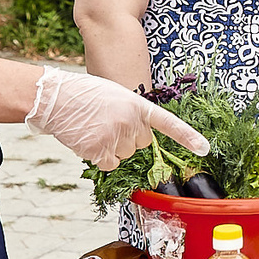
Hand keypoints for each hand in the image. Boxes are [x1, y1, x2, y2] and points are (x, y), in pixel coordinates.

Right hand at [23, 65, 211, 168]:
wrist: (53, 97)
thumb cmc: (84, 94)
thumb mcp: (116, 95)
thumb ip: (132, 113)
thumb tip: (139, 137)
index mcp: (137, 105)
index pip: (168, 122)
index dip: (187, 136)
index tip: (204, 149)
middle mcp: (130, 121)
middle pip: (142, 144)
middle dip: (129, 137)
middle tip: (108, 122)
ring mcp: (115, 137)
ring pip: (125, 155)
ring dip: (113, 147)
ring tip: (95, 128)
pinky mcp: (99, 150)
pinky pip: (110, 164)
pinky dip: (101, 157)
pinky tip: (89, 140)